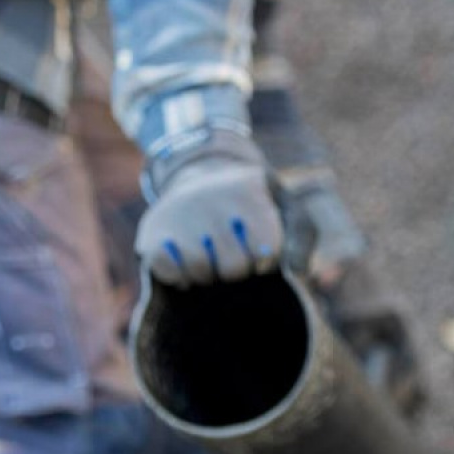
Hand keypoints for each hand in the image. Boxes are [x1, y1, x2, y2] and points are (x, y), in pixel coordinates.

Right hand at [136, 128, 282, 286]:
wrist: (200, 175)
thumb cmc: (253, 203)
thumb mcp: (286, 208)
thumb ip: (301, 238)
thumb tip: (295, 273)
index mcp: (248, 190)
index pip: (266, 252)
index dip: (266, 261)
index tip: (262, 252)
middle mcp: (210, 198)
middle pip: (234, 267)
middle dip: (239, 270)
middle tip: (236, 256)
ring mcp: (178, 215)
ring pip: (201, 272)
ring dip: (211, 276)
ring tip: (213, 258)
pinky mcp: (152, 233)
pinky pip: (170, 274)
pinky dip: (182, 278)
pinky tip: (189, 264)